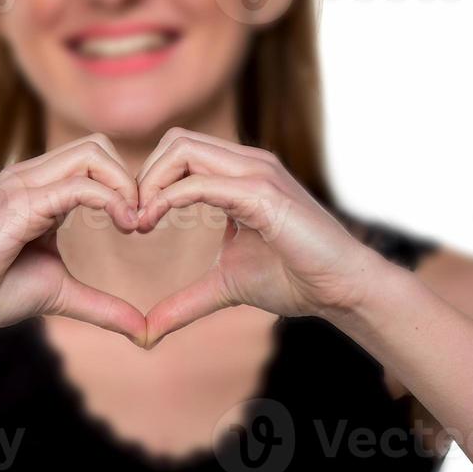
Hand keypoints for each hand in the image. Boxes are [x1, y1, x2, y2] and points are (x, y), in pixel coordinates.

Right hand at [0, 134, 148, 344]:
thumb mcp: (61, 294)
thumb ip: (103, 305)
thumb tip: (143, 332)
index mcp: (39, 189)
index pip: (93, 158)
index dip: (125, 185)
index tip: (140, 225)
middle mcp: (29, 177)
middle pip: (97, 145)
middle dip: (130, 178)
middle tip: (142, 220)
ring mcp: (22, 186)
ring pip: (91, 154)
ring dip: (124, 185)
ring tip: (134, 223)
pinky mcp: (18, 204)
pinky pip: (77, 186)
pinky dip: (110, 200)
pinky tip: (124, 224)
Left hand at [132, 127, 393, 344]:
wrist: (341, 289)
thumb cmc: (294, 280)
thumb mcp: (225, 287)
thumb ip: (185, 301)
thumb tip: (147, 331)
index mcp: (239, 175)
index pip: (179, 152)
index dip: (148, 181)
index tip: (133, 223)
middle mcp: (248, 163)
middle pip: (175, 140)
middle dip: (143, 176)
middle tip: (131, 219)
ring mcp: (257, 173)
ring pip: (182, 149)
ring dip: (150, 183)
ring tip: (139, 222)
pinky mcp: (263, 193)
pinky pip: (201, 182)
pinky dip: (167, 199)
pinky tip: (151, 223)